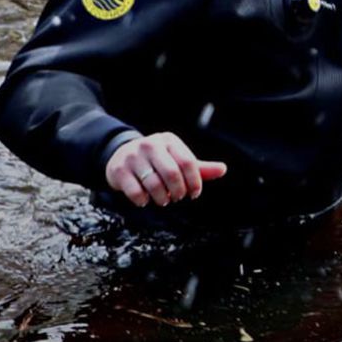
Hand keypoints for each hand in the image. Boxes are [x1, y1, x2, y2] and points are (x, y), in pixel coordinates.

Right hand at [105, 132, 225, 206]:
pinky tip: (146, 200)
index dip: (195, 181)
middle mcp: (151, 146)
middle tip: (178, 198)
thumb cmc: (156, 159)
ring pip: (154, 184)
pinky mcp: (119, 170)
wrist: (120, 154)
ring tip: (164, 199)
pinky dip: (143, 200)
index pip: (188, 162)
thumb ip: (198, 167)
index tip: (195, 193)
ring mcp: (133, 157)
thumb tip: (223, 170)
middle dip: (179, 191)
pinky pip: (135, 191)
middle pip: (172, 173)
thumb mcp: (176, 158)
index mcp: (169, 141)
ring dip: (162, 198)